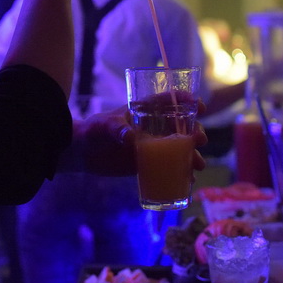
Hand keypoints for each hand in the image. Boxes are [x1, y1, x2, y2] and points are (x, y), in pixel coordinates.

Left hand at [70, 103, 207, 176]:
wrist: (83, 152)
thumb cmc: (94, 131)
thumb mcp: (105, 126)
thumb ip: (117, 130)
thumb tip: (130, 138)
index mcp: (145, 110)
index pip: (170, 101)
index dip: (187, 100)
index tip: (200, 106)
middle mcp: (153, 127)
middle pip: (181, 126)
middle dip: (195, 131)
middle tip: (199, 140)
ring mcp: (152, 145)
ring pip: (179, 148)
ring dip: (192, 155)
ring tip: (198, 165)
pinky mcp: (148, 162)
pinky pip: (168, 167)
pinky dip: (180, 173)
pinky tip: (188, 181)